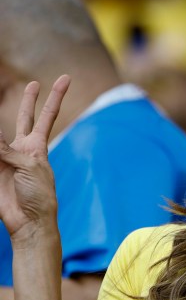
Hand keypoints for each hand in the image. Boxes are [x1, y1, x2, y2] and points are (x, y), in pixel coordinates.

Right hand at [0, 76, 69, 238]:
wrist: (29, 222)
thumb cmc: (39, 196)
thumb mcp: (30, 168)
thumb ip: (10, 150)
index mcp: (37, 147)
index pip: (47, 116)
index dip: (55, 97)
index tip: (66, 78)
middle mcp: (22, 149)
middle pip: (25, 118)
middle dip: (29, 101)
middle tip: (34, 83)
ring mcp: (5, 159)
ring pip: (0, 135)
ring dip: (1, 126)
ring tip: (11, 117)